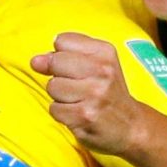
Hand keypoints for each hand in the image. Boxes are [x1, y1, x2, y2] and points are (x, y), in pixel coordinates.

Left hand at [33, 33, 145, 157]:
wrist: (131, 126)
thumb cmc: (107, 92)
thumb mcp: (97, 64)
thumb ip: (65, 55)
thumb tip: (35, 61)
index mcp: (105, 52)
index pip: (61, 40)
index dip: (62, 55)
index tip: (76, 68)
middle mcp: (102, 71)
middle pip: (54, 62)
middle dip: (58, 76)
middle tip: (77, 87)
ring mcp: (93, 94)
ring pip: (52, 86)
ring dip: (60, 97)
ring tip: (79, 101)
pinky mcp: (84, 116)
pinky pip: (54, 108)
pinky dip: (62, 113)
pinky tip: (78, 114)